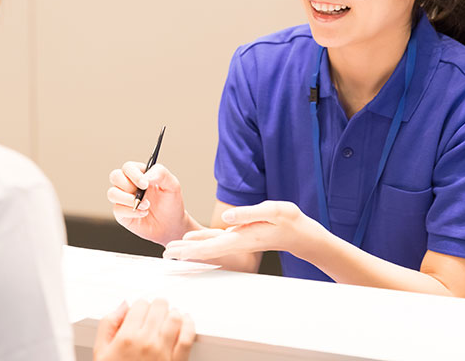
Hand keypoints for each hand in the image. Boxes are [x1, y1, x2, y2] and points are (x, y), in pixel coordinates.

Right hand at [94, 299, 194, 360]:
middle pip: (159, 306)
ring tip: (168, 319)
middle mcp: (146, 342)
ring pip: (175, 317)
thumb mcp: (101, 353)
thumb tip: (122, 306)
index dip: (140, 307)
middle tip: (155, 314)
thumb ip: (108, 325)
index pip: (141, 304)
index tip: (141, 313)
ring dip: (172, 314)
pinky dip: (189, 325)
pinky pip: (187, 336)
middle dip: (157, 308)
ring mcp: (163, 351)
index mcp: (126, 338)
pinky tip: (185, 323)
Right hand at [108, 162, 188, 245]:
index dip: (134, 174)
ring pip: (112, 193)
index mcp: (140, 173)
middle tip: (143, 194)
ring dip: (128, 200)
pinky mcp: (121, 213)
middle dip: (128, 185)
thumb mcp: (173, 185)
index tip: (145, 184)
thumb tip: (146, 176)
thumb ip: (161, 174)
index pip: (128, 167)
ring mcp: (124, 198)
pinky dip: (131, 212)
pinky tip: (143, 213)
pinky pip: (117, 209)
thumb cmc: (171, 203)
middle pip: (115, 176)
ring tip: (146, 206)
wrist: (171, 225)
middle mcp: (129, 184)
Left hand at [163, 201, 324, 260]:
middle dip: (184, 252)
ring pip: (208, 245)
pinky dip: (201, 241)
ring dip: (189, 248)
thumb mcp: (272, 211)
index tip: (174, 251)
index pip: (210, 246)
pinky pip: (215, 240)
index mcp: (240, 237)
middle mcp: (236, 242)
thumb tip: (225, 217)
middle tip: (164, 253)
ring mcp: (237, 240)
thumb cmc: (288, 221)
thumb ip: (248, 214)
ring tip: (172, 248)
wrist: (299, 233)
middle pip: (204, 249)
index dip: (190, 249)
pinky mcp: (239, 235)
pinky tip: (192, 240)